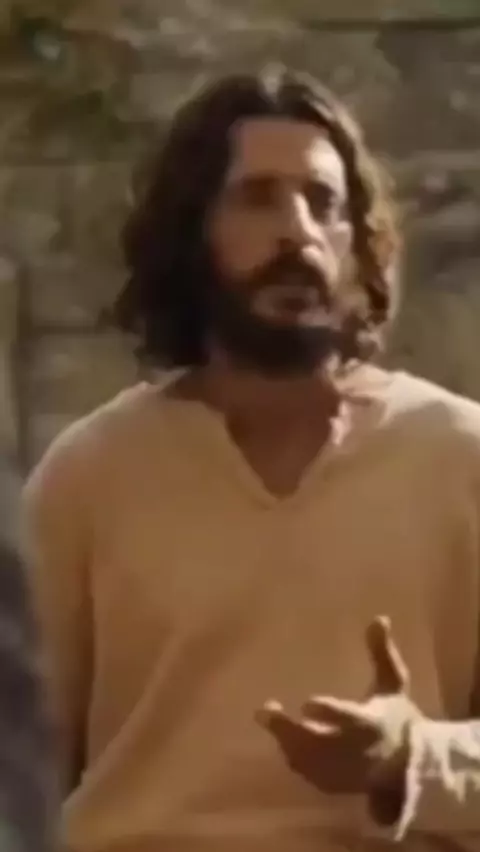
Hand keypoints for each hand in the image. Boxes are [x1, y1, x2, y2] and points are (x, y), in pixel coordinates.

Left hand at [256, 616, 421, 820]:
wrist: (408, 767)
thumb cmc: (397, 717)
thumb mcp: (394, 683)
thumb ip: (382, 653)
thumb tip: (379, 617)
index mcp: (373, 724)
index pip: (350, 720)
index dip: (330, 713)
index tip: (307, 703)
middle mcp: (358, 752)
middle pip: (321, 744)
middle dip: (291, 729)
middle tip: (265, 709)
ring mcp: (346, 773)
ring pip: (311, 762)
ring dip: (286, 741)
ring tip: (266, 715)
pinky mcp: (336, 787)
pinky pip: (310, 776)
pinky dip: (293, 758)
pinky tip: (280, 739)